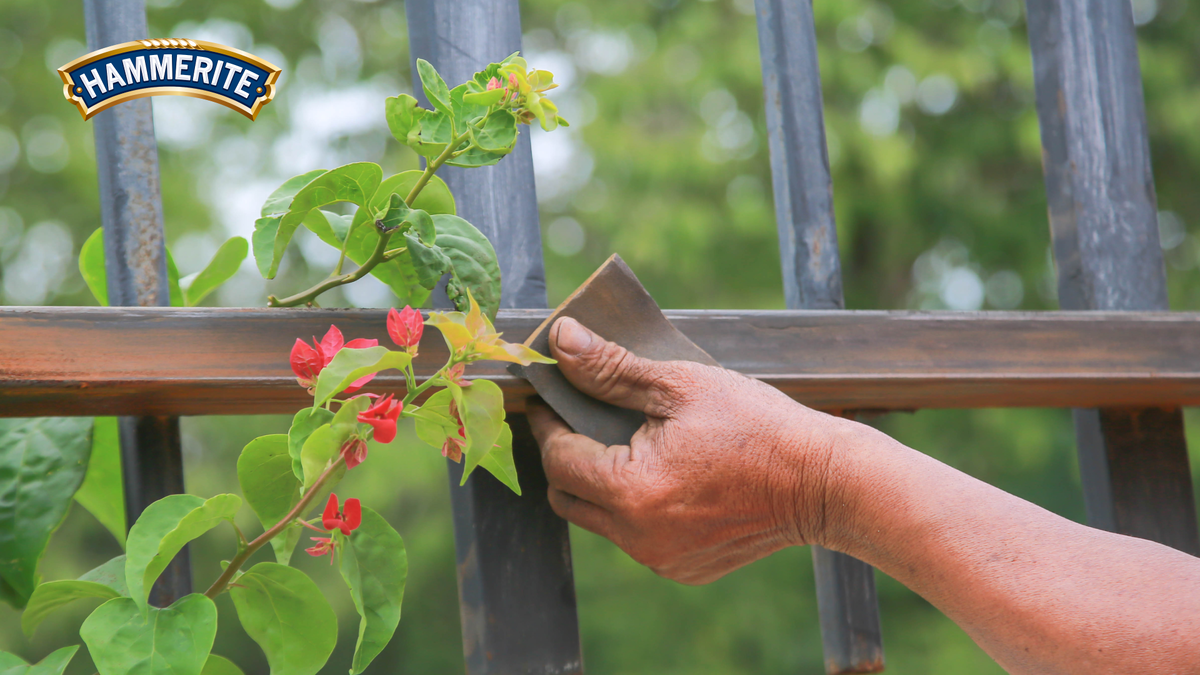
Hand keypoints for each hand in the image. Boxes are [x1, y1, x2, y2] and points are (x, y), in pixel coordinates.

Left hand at [527, 317, 849, 584]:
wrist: (824, 484)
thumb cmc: (758, 427)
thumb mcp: (681, 384)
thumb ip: (612, 368)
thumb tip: (561, 341)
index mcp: (630, 491)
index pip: (558, 458)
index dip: (549, 423)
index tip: (551, 396)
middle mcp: (638, 537)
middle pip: (568, 497)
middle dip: (567, 456)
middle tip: (584, 418)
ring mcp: (661, 559)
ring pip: (601, 520)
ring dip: (602, 483)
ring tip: (629, 442)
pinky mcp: (684, 569)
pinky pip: (637, 538)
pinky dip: (637, 508)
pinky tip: (666, 474)